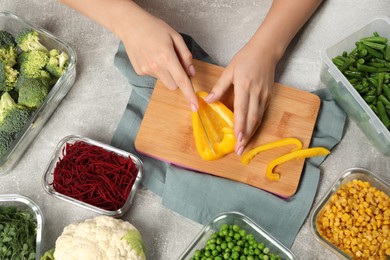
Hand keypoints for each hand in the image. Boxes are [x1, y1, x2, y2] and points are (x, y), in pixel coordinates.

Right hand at [118, 7, 198, 110]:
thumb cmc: (155, 28)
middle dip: (177, 79)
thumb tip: (191, 73)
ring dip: (166, 73)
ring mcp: (146, 70)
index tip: (195, 107)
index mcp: (167, 57)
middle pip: (174, 86)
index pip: (182, 81)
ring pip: (164, 81)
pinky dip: (156, 70)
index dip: (190, 94)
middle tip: (174, 63)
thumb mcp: (175, 36)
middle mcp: (156, 66)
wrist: (130, 25)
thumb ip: (186, 56)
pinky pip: (154, 77)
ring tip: (159, 56)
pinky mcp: (139, 72)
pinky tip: (151, 56)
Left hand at [205, 40, 276, 154]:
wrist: (266, 51)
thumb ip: (219, 87)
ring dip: (251, 133)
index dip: (240, 125)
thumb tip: (208, 101)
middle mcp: (256, 92)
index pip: (242, 109)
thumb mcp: (229, 70)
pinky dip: (256, 125)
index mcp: (244, 85)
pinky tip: (250, 133)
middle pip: (252, 118)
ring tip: (244, 145)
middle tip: (239, 149)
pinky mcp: (268, 96)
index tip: (237, 138)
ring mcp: (264, 95)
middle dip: (246, 135)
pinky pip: (262, 114)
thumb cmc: (245, 59)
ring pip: (258, 118)